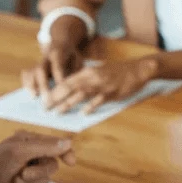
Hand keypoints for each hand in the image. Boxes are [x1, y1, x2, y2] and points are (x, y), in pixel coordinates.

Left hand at [0, 130, 75, 182]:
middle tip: (23, 173)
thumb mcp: (20, 151)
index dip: (66, 152)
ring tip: (15, 181)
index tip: (70, 162)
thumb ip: (45, 147)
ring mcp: (31, 173)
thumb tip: (68, 143)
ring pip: (47, 181)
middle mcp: (33, 156)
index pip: (56, 145)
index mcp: (31, 142)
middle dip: (39, 172)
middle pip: (52, 166)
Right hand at [21, 41, 83, 100]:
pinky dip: (27, 84)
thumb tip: (77, 87)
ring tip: (34, 97)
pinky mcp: (33, 67)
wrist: (61, 44)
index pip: (57, 67)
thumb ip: (77, 71)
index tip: (63, 92)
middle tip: (47, 100)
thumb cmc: (72, 57)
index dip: (59, 79)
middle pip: (40, 70)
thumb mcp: (78, 59)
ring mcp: (38, 62)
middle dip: (42, 85)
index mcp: (58, 53)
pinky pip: (26, 74)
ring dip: (31, 85)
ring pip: (31, 72)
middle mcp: (46, 57)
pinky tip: (31, 95)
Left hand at [44, 58, 158, 114]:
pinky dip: (90, 106)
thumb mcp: (98, 72)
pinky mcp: (112, 92)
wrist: (137, 69)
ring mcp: (102, 84)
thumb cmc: (116, 73)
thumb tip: (69, 92)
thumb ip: (84, 81)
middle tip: (45, 108)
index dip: (53, 90)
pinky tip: (83, 113)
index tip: (43, 98)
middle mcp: (92, 76)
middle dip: (56, 97)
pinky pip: (99, 99)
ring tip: (58, 112)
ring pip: (81, 93)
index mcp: (87, 71)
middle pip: (69, 86)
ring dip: (68, 103)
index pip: (65, 80)